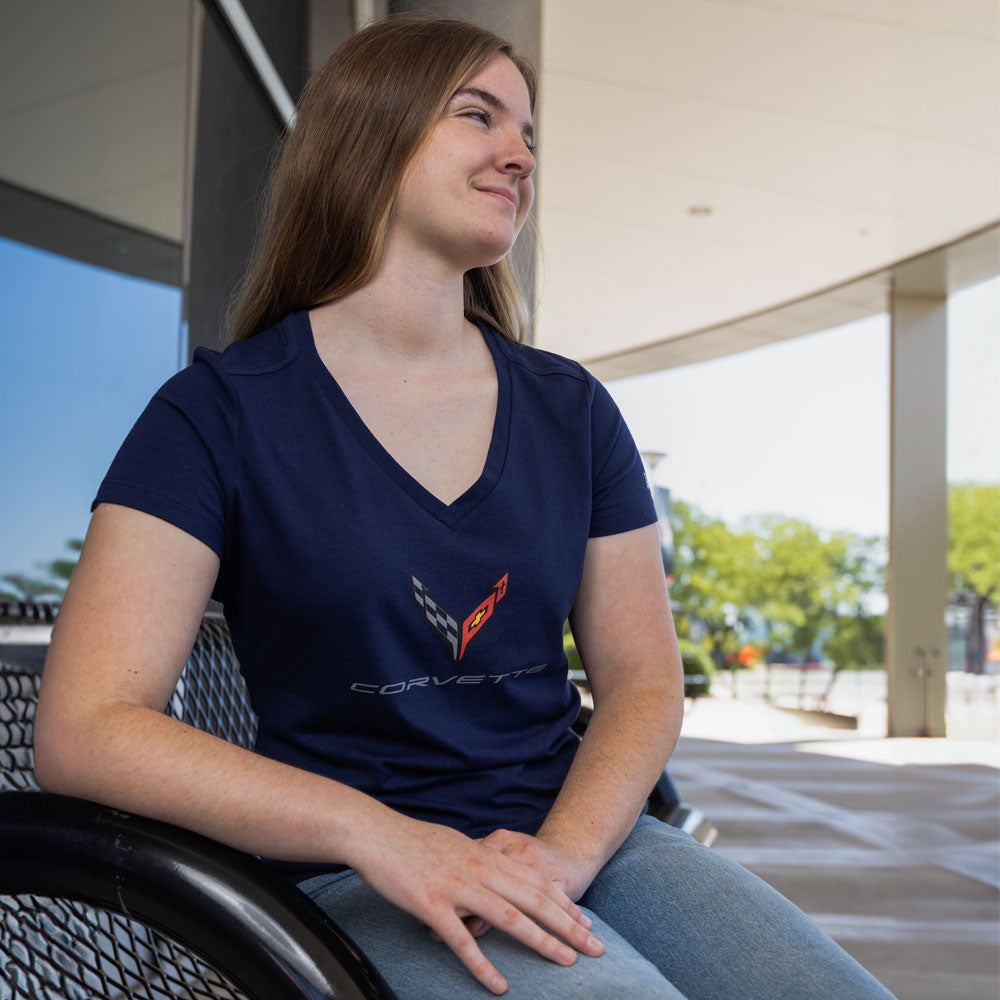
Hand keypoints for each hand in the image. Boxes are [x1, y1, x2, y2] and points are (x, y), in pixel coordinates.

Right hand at [348, 813, 603, 994]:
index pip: (535, 881)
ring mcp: (457, 887)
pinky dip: (483, 965)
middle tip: (595, 947)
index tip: (586, 923)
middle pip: (534, 899)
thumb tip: (494, 869)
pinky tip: (499, 985)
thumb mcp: (455, 844)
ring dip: (542, 942)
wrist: (375, 833)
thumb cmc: (411, 841)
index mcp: (485, 856)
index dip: (564, 903)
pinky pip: (462, 941)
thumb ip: (479, 859)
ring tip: (567, 962)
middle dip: (568, 925)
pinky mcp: (432, 905)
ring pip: (510, 917)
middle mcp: (479, 870)